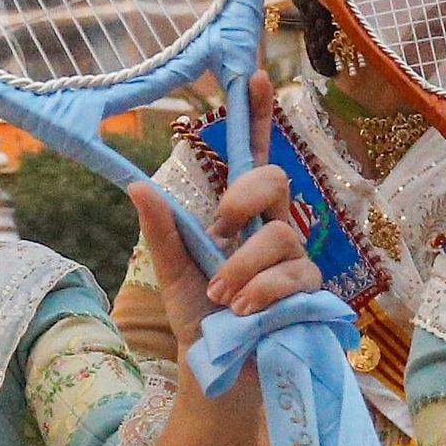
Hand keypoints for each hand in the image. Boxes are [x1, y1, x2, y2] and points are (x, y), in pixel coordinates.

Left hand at [127, 71, 321, 350]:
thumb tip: (135, 185)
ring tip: (220, 297)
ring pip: (281, 234)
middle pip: (275, 180)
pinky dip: (263, 291)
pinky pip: (294, 274)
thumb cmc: (198, 316)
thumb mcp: (172, 271)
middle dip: (244, 196)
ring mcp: (294, 258)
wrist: (218, 370)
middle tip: (218, 227)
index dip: (257, 117)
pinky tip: (242, 311)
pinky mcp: (310, 290)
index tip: (256, 75)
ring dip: (244, 266)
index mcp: (239, 215)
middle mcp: (270, 227)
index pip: (253, 157)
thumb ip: (161, 231)